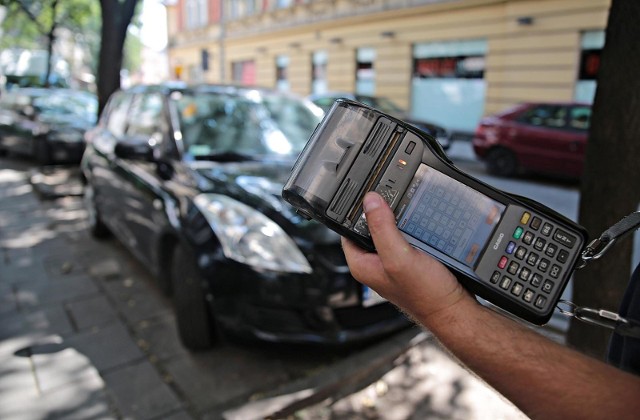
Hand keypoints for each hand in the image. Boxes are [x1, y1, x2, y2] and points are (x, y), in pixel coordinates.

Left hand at [342, 192, 475, 324]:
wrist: (454, 309)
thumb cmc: (426, 294)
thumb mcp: (399, 257)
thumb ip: (382, 229)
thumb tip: (370, 202)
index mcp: (362, 265)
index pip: (347, 230)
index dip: (354, 212)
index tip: (365, 195)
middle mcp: (375, 264)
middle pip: (368, 228)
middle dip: (377, 212)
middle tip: (386, 195)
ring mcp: (392, 263)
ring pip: (388, 231)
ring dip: (395, 218)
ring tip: (402, 204)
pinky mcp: (409, 261)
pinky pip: (404, 237)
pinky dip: (409, 226)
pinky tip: (417, 220)